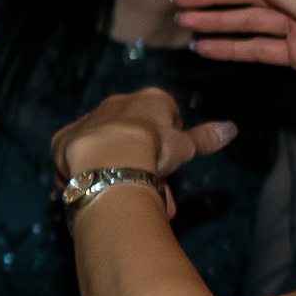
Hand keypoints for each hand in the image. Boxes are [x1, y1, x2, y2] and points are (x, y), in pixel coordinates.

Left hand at [49, 85, 231, 187]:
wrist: (108, 155)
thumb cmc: (154, 148)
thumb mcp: (186, 145)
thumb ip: (206, 138)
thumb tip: (231, 129)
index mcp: (150, 100)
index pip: (164, 114)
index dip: (167, 139)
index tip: (167, 160)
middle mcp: (117, 104)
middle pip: (132, 133)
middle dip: (138, 159)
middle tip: (144, 187)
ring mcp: (89, 119)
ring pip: (104, 145)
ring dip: (112, 167)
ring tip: (118, 195)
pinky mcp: (64, 138)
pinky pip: (75, 155)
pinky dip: (83, 171)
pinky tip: (92, 188)